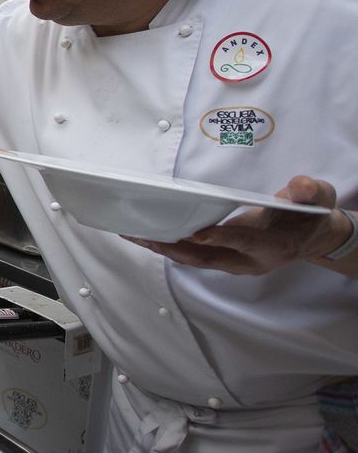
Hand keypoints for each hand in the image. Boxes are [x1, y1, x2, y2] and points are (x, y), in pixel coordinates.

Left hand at [128, 176, 351, 275]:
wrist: (315, 238)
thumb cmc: (312, 216)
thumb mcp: (320, 199)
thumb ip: (309, 193)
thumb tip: (298, 188)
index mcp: (273, 245)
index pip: (244, 241)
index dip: (221, 237)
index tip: (195, 233)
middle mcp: (249, 261)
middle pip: (206, 258)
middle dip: (172, 247)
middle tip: (141, 235)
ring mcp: (235, 263)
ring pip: (194, 260)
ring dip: (164, 248)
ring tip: (132, 235)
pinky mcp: (225, 259)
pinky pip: (193, 256)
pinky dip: (170, 247)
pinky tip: (147, 236)